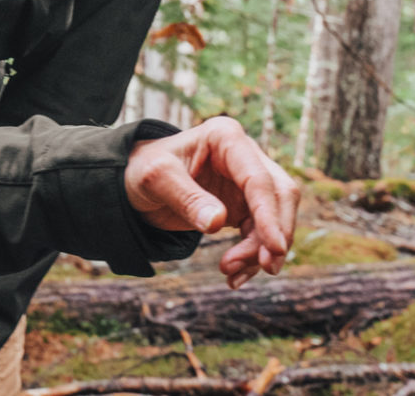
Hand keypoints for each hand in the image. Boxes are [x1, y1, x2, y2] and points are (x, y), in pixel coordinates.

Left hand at [123, 116, 300, 288]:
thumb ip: (186, 198)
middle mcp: (243, 155)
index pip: (258, 179)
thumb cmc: (144, 170)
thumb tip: (218, 222)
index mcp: (226, 137)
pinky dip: (252, 257)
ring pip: (275, 217)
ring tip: (230, 275)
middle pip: (280, 196)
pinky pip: (260, 232)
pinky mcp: (244, 204)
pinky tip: (234, 277)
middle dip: (275, 234)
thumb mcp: (156, 179)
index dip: (270, 214)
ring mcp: (246, 180)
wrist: (134, 181)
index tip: (274, 249)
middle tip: (265, 268)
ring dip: (260, 251)